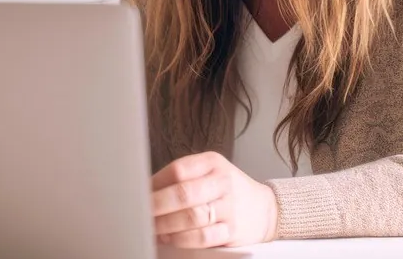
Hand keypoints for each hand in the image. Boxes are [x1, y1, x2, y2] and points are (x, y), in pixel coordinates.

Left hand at [150, 151, 278, 248]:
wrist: (263, 209)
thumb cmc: (225, 190)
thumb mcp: (209, 172)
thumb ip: (181, 177)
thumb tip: (145, 190)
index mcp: (212, 162)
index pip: (178, 170)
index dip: (154, 184)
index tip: (139, 194)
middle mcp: (222, 182)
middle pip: (183, 194)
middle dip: (156, 206)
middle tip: (140, 213)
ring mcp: (229, 207)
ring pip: (192, 217)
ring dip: (166, 225)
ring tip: (153, 228)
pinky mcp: (232, 230)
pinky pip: (203, 237)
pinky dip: (182, 239)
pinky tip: (171, 238)